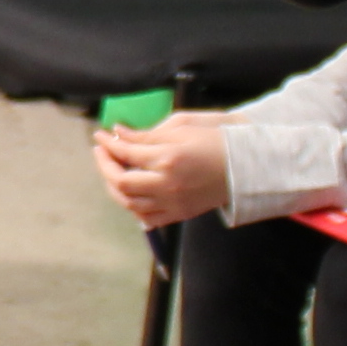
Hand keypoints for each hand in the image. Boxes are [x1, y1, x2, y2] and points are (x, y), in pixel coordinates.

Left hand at [93, 111, 233, 230]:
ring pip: (129, 203)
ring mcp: (173, 203)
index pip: (126, 153)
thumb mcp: (182, 126)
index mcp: (168, 158)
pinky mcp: (180, 214)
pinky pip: (146, 218)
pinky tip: (130, 192)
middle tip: (101, 153)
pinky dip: (132, 206)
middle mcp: (167, 184)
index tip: (100, 136)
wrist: (246, 165)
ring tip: (113, 171)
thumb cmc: (216, 139)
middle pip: (121, 182)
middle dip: (105, 166)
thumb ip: (147, 134)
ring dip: (114, 187)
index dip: (108, 144)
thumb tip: (119, 134)